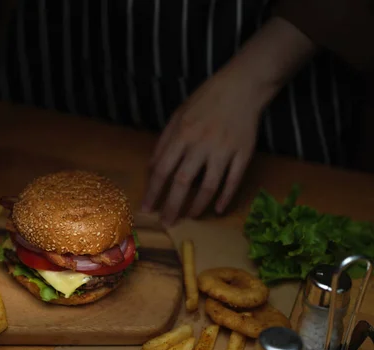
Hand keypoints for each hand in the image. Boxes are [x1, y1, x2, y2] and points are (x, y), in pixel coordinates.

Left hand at [142, 67, 264, 224]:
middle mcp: (202, 144)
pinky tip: (218, 209)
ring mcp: (224, 150)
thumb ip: (164, 142)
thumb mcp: (178, 115)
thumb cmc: (206, 100)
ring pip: (209, 186)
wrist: (243, 86)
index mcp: (183, 134)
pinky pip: (234, 181)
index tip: (146, 209)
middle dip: (172, 206)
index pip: (163, 170)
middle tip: (166, 223)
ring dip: (197, 206)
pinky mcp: (244, 153)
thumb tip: (151, 169)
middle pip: (183, 182)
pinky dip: (226, 197)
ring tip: (189, 217)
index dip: (153, 192)